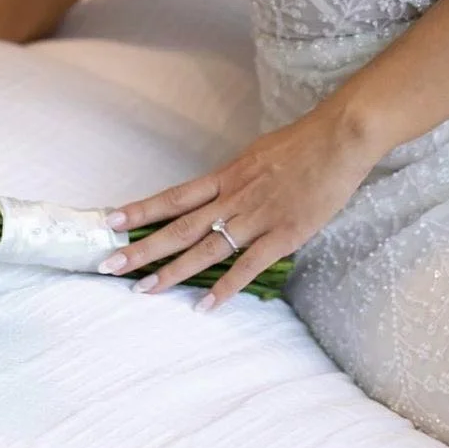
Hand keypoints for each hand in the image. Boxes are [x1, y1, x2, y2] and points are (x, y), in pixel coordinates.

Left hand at [97, 97, 374, 309]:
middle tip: (110, 265)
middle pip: (180, 227)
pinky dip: (225, 288)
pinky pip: (248, 267)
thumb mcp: (257, 154)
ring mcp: (257, 218)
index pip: (175, 196)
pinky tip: (204, 306)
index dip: (142, 210)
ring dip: (172, 272)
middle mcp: (234, 197)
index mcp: (227, 175)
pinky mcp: (282, 236)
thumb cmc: (302, 144)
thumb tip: (218, 193)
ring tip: (143, 290)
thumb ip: (235, 178)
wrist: (338, 140)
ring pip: (206, 249)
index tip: (111, 222)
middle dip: (143, 247)